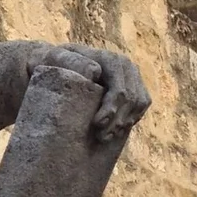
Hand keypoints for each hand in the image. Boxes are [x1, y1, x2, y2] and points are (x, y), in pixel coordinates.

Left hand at [23, 43, 150, 141]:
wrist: (61, 63)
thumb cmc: (55, 63)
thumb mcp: (56, 58)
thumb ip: (72, 62)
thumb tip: (95, 73)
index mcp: (110, 59)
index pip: (119, 90)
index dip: (111, 110)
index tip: (96, 125)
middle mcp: (126, 66)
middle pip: (132, 100)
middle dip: (118, 121)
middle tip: (101, 137)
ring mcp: (133, 76)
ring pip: (139, 104)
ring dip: (125, 123)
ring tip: (106, 136)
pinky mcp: (135, 86)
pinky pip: (141, 106)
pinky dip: (131, 119)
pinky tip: (115, 130)